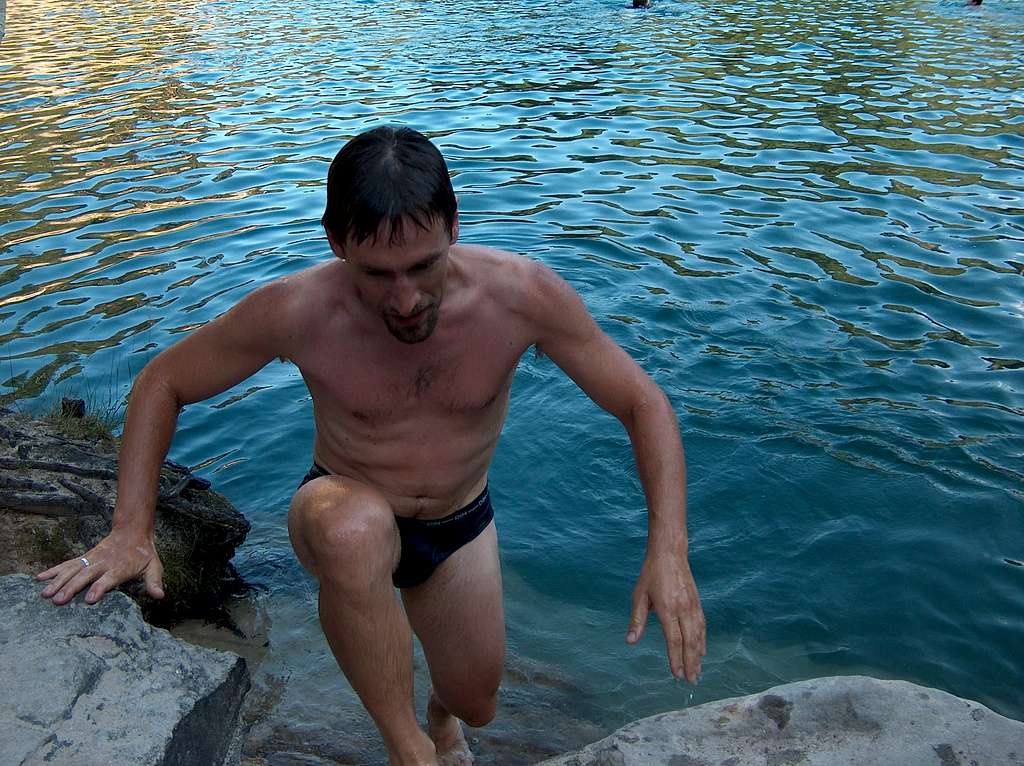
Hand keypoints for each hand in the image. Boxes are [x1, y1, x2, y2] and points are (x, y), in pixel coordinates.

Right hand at [36, 530, 164, 605]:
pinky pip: (67, 565)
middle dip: (72, 588)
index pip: (109, 579)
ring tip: (45, 594)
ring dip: (58, 581)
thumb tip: (160, 595)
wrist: (133, 532)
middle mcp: (103, 564)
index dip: (100, 588)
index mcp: (119, 568)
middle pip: (86, 577)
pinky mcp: (84, 558)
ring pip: (72, 570)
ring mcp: (91, 560)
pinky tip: (39, 578)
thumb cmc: (143, 554)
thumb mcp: (154, 566)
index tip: (90, 599)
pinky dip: (53, 571)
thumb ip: (154, 581)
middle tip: (58, 601)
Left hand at [626, 551, 705, 682]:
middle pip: (690, 642)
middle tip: (691, 681)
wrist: (670, 553)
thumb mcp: (639, 595)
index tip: (676, 675)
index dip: (675, 659)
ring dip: (698, 655)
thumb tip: (630, 641)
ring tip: (697, 671)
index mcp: (668, 609)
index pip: (673, 640)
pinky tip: (702, 651)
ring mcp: (693, 606)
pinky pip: (702, 626)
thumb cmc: (651, 573)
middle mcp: (683, 609)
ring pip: (699, 635)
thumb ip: (637, 620)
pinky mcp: (697, 602)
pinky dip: (703, 640)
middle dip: (691, 663)